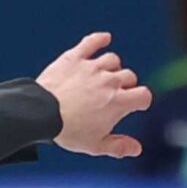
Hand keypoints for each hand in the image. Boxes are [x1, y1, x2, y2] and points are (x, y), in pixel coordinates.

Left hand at [36, 31, 152, 157]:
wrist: (42, 113)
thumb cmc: (69, 131)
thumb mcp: (96, 145)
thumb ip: (119, 146)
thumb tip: (137, 149)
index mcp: (118, 102)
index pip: (144, 95)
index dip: (142, 100)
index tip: (136, 104)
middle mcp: (109, 81)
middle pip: (129, 76)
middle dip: (126, 85)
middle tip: (115, 95)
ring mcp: (92, 67)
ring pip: (112, 60)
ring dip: (113, 68)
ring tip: (106, 76)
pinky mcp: (74, 58)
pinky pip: (91, 43)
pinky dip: (100, 39)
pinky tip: (105, 38)